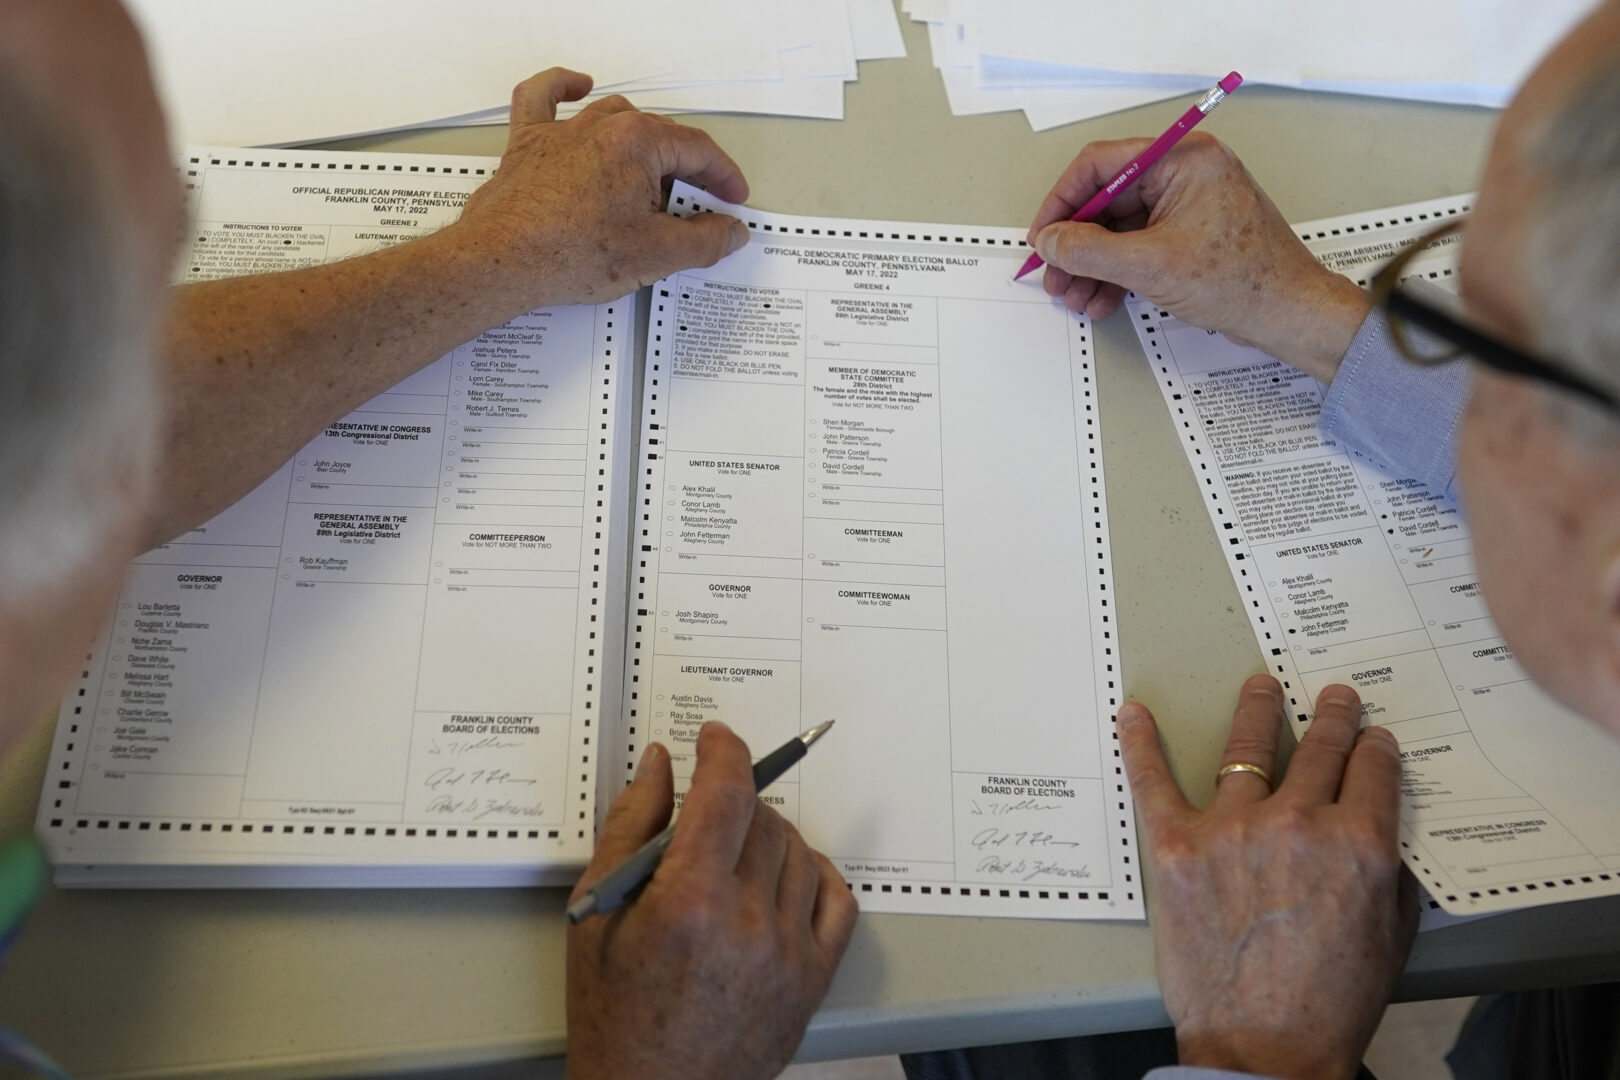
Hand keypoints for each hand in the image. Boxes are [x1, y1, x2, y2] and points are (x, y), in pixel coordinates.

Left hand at [446, 68, 750, 311]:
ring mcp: (562, 131)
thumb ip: (704, 240)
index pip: (698, 150)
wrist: (502, 261)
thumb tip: (728, 231)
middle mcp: (601, 126)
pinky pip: (544, 97)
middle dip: (686, 169)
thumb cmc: (567, 253)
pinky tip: (578, 86)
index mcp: (638, 143)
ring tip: (653, 175)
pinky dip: (562, 87)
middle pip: (660, 136)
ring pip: (614, 117)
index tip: (731, 199)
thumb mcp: (656, 255)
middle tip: (698, 205)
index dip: (723, 177)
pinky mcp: (529, 144)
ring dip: (642, 140)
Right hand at [566, 723, 858, 1079]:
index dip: (723, 752)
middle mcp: (747, 922)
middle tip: (707, 814)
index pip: (726, 793)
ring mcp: (788, 952)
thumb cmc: (615, 1013)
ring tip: (734, 854)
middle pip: (764, 819)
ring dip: (771, 836)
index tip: (714, 739)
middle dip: (736, 800)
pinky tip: (786, 877)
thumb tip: (658, 765)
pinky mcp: (813, 979)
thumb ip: (629, 826)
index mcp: (689, 901)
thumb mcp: (597, 913)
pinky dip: (816, 875)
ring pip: (801, 853)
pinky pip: (838, 902)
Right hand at [1027, 133, 1370, 380]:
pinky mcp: (1189, 236)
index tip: (1044, 237)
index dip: (1063, 202)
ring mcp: (1187, 206)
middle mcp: (1185, 174)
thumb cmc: (1245, 280)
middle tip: (1054, 275)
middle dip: (1077, 244)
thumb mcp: (1151, 265)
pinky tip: (1101, 299)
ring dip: (1092, 265)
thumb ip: (1090, 250)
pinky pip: (1138, 247)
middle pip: (1107, 201)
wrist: (1289, 314)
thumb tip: (1052, 242)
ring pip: (1119, 230)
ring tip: (1075, 296)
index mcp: (1182, 159)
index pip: (1101, 165)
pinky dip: (1116, 273)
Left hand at [1119, 675, 1416, 1079]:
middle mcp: (1298, 823)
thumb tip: (1379, 829)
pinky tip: (1133, 715)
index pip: (1372, 769)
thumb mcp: (1391, 934)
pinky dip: (1139, 744)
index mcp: (1359, 842)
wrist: (1264, 1046)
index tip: (1372, 738)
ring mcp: (1231, 830)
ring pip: (1247, 750)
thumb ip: (1388, 871)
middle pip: (1319, 749)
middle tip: (1334, 699)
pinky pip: (1152, 781)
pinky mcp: (1175, 847)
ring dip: (1257, 711)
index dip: (1375, 749)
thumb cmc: (1331, 1002)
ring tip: (1259, 687)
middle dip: (1332, 718)